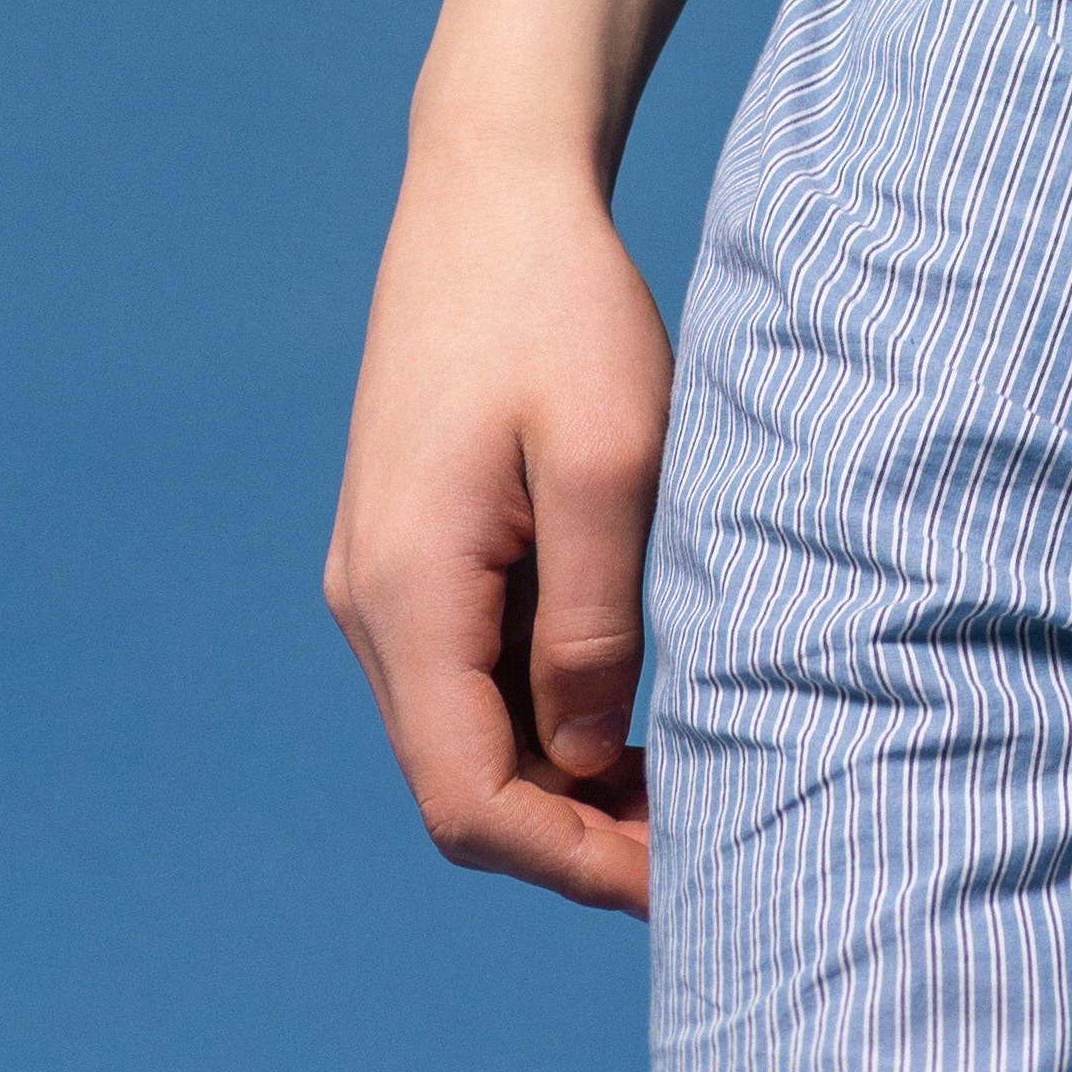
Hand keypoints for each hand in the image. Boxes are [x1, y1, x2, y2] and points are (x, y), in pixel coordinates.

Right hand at [322, 130, 675, 911]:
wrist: (491, 188)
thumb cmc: (560, 307)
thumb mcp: (609, 460)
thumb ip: (595, 620)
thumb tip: (589, 762)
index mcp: (406, 595)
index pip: (468, 801)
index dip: (569, 863)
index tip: (676, 882)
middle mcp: (371, 604)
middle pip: (462, 781)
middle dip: (574, 833)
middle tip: (700, 844)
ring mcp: (382, 575)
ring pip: (466, 729)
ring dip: (562, 773)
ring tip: (683, 778)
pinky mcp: (411, 544)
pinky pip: (470, 667)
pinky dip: (545, 706)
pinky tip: (631, 693)